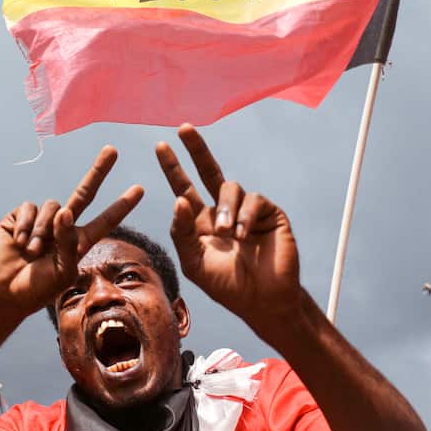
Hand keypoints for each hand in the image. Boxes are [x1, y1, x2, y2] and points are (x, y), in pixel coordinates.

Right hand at [0, 147, 143, 317]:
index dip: (121, 206)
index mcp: (78, 243)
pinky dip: (26, 225)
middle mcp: (62, 227)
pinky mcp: (20, 216)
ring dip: (43, 230)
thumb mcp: (61, 272)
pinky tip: (19, 242)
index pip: (105, 221)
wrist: (1, 292)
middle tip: (112, 150)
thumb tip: (65, 211)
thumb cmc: (35, 289)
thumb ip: (67, 243)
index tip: (139, 189)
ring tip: (32, 252)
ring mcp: (42, 220)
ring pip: (52, 206)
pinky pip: (29, 208)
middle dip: (99, 172)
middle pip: (84, 194)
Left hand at [156, 125, 300, 321]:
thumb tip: (178, 200)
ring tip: (225, 234)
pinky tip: (242, 234)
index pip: (185, 189)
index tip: (160, 146)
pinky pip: (254, 200)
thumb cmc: (227, 287)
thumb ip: (183, 233)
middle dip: (196, 149)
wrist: (263, 301)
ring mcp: (247, 211)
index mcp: (202, 222)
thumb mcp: (194, 263)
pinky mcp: (269, 213)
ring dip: (225, 208)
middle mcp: (223, 211)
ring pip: (230, 187)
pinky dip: (244, 215)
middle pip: (209, 171)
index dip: (174, 168)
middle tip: (184, 129)